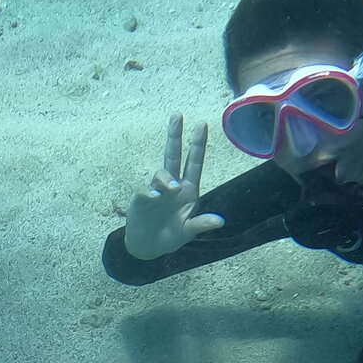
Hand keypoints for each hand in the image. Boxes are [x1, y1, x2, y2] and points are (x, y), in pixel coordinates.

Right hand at [123, 116, 226, 259]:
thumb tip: (220, 221)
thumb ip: (201, 225)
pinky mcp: (141, 200)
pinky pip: (145, 190)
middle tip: (177, 115)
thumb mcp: (188, 232)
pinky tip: (155, 197)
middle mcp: (173, 187)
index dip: (198, 144)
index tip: (201, 124)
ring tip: (172, 189)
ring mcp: (156, 191)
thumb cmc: (171, 237)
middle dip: (175, 135)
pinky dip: (150, 192)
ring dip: (167, 178)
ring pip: (161, 173)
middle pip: (173, 156)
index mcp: (188, 190)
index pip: (194, 163)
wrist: (148, 247)